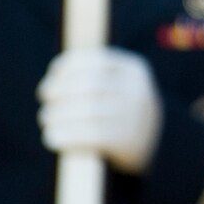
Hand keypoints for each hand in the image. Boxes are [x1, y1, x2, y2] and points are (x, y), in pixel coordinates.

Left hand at [38, 47, 162, 173]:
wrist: (157, 143)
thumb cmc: (121, 110)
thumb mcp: (118, 86)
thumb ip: (93, 76)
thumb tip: (55, 76)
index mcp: (134, 69)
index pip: (95, 60)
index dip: (67, 67)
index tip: (52, 77)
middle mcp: (136, 89)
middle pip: (88, 85)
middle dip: (59, 91)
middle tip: (46, 100)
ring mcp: (133, 115)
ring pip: (86, 110)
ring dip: (57, 115)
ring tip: (47, 119)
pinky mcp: (125, 140)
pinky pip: (88, 135)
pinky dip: (64, 135)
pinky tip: (52, 137)